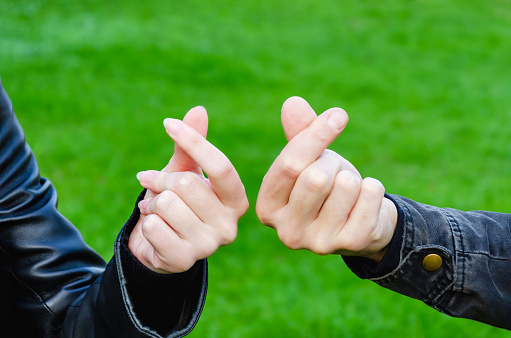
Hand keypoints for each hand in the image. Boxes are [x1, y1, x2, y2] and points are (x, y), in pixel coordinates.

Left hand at [128, 106, 248, 272]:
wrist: (160, 245)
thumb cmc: (178, 203)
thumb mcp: (184, 172)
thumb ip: (191, 147)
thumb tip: (198, 110)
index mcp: (236, 200)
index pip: (221, 167)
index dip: (193, 141)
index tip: (168, 123)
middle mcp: (229, 225)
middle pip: (186, 184)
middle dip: (162, 181)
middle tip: (157, 187)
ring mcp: (208, 245)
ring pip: (167, 204)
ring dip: (153, 203)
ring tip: (158, 212)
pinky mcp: (184, 260)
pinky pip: (153, 226)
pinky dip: (146, 222)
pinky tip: (156, 230)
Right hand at [256, 97, 396, 261]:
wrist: (360, 224)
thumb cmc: (327, 187)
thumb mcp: (310, 160)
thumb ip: (300, 133)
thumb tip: (293, 103)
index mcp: (267, 207)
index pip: (289, 165)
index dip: (316, 135)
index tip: (338, 115)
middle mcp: (287, 231)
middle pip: (317, 177)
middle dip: (333, 164)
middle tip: (334, 173)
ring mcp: (318, 243)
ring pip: (346, 185)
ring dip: (353, 178)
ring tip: (346, 192)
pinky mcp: (350, 244)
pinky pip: (370, 194)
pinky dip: (372, 188)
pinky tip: (364, 204)